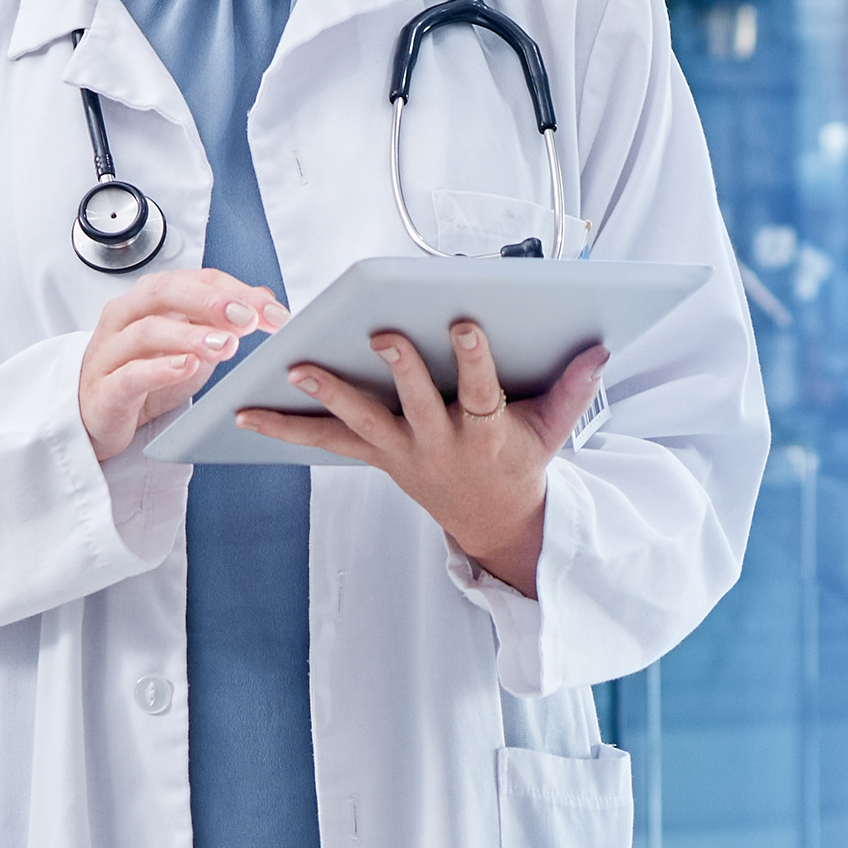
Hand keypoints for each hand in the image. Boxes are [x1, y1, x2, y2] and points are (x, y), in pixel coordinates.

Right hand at [78, 267, 282, 461]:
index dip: (238, 292)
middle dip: (212, 302)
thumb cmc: (144, 376)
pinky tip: (186, 367)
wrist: (99, 417)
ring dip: (190, 335)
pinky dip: (160, 369)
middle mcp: (126, 315)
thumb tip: (264, 296)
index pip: (196, 280)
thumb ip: (222, 321)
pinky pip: (130, 374)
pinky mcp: (104, 389)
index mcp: (150, 298)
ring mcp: (110, 351)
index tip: (274, 312)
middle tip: (249, 318)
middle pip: (167, 293)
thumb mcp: (191, 346)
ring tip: (225, 344)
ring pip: (147, 330)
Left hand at [242, 323, 602, 592]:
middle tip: (382, 334)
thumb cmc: (520, 464)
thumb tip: (600, 348)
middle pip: (416, 403)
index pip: (482, 390)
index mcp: (487, 432)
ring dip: (327, 395)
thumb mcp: (554, 431)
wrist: (495, 524)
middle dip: (401, 369)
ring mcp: (404, 453)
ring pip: (361, 423)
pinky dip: (287, 428)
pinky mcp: (379, 458)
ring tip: (295, 368)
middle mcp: (440, 444)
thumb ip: (574, 388)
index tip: (466, 324)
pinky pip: (328, 443)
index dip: (474, 359)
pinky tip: (246, 414)